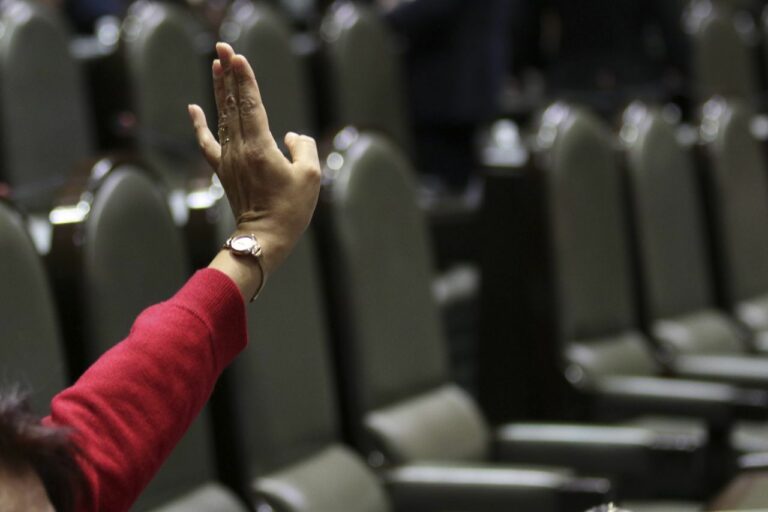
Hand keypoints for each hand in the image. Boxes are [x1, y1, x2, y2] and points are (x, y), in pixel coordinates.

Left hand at [188, 43, 320, 276]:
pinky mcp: (224, 170)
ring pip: (222, 117)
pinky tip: (193, 108)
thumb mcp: (310, 177)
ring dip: (219, 90)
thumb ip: (305, 148)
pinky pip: (208, 143)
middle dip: (229, 74)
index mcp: (260, 148)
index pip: (250, 104)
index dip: (245, 78)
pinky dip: (199, 125)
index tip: (237, 56)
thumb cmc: (291, 210)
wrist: (264, 238)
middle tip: (224, 48)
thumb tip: (292, 138)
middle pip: (233, 104)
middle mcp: (240, 149)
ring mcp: (229, 159)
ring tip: (217, 66)